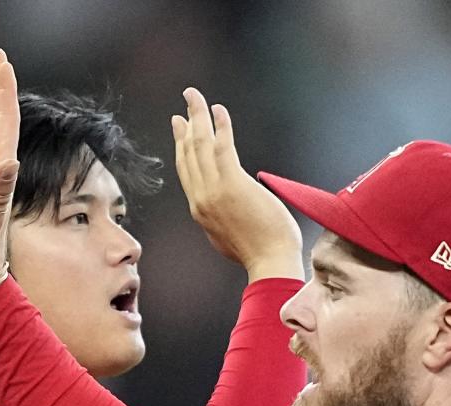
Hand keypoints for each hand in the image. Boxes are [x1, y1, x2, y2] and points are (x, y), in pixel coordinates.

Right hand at [173, 88, 303, 282]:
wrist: (270, 263)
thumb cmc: (260, 253)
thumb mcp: (228, 237)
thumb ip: (222, 218)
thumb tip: (227, 207)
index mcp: (200, 211)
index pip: (185, 171)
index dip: (181, 145)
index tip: (180, 126)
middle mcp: (201, 199)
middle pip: (187, 153)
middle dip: (186, 124)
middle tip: (187, 102)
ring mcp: (214, 191)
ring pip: (199, 145)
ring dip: (198, 116)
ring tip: (194, 96)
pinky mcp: (233, 184)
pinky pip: (222, 147)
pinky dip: (220, 126)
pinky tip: (219, 111)